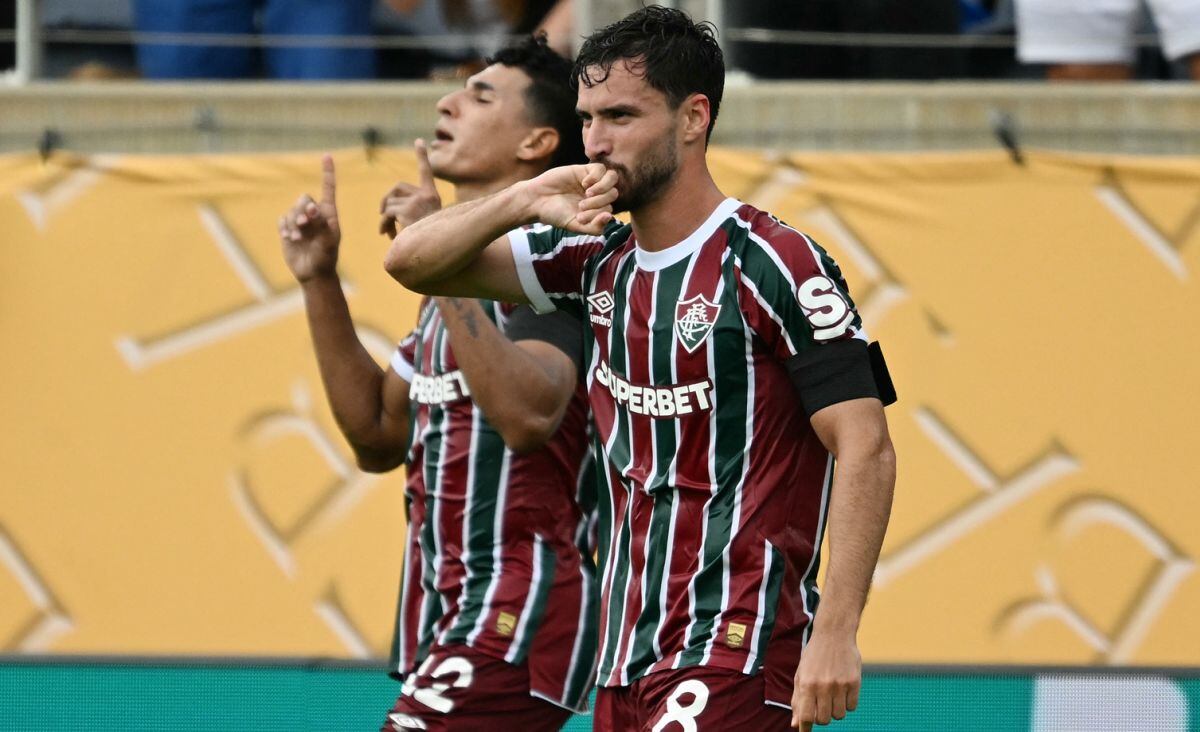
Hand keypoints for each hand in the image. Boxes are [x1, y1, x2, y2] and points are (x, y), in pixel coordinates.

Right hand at [280, 155, 340, 281]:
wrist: (314, 273)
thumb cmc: (326, 257)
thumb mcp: (329, 241)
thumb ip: (322, 224)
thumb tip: (313, 209)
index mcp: (328, 214)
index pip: (328, 189)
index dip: (327, 172)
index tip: (327, 156)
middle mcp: (314, 214)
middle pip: (304, 199)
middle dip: (302, 210)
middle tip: (305, 224)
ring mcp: (300, 221)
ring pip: (291, 210)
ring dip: (293, 224)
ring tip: (298, 238)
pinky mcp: (288, 229)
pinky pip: (282, 220)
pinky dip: (285, 228)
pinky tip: (291, 239)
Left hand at [379, 139, 441, 237]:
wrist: (436, 253)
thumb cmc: (429, 243)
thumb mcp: (425, 224)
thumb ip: (411, 212)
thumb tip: (386, 209)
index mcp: (433, 197)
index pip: (426, 172)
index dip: (422, 156)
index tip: (419, 141)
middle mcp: (426, 196)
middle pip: (398, 186)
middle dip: (387, 199)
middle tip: (382, 213)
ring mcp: (417, 202)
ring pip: (390, 204)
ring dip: (385, 219)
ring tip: (388, 234)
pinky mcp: (407, 210)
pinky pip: (387, 213)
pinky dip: (384, 224)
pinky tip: (388, 236)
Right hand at [522, 162, 617, 234]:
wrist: (536, 199)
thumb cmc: (554, 214)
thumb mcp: (575, 226)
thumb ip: (594, 227)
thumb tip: (610, 216)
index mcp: (596, 209)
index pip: (610, 209)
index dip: (598, 214)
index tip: (579, 216)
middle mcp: (596, 194)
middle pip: (613, 194)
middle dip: (600, 202)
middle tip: (581, 205)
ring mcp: (591, 181)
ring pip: (612, 179)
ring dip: (602, 188)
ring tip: (587, 193)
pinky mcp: (584, 170)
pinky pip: (601, 168)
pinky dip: (596, 177)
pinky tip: (584, 183)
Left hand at [791, 630, 860, 729]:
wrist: (834, 634)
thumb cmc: (814, 657)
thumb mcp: (801, 675)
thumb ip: (797, 700)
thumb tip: (796, 724)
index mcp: (807, 684)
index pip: (807, 716)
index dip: (806, 727)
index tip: (805, 731)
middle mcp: (823, 686)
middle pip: (824, 720)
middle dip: (821, 716)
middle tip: (821, 703)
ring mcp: (840, 685)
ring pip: (839, 715)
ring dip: (835, 710)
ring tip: (832, 695)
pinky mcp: (854, 682)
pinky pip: (852, 707)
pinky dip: (847, 703)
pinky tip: (843, 690)